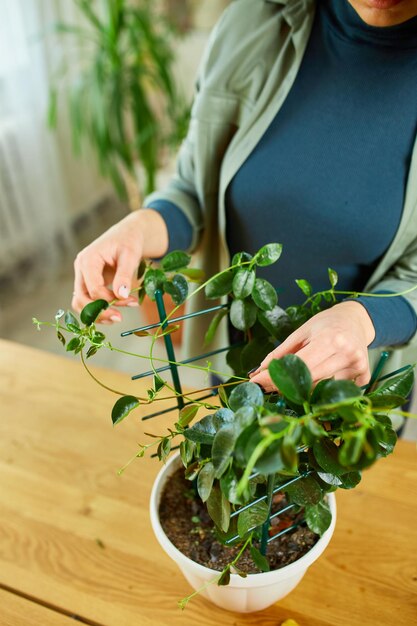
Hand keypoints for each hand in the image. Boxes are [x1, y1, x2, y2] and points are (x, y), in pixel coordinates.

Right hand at [72, 209, 168, 322]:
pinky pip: (88, 301)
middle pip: (81, 298)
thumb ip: (124, 275)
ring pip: (81, 302)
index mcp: (88, 259)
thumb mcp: (130, 255)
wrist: (128, 234)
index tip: (128, 301)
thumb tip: (121, 295)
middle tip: (119, 318)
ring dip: (98, 313)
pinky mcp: (88, 282)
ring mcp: (83, 276)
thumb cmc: (129, 241)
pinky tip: (115, 312)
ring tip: (118, 317)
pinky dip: (99, 309)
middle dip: (99, 312)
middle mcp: (81, 268)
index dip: (108, 300)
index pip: (92, 288)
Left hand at [249, 301, 375, 390]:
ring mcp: (357, 366)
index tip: (257, 382)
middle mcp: (346, 354)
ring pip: (321, 388)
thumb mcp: (302, 332)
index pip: (299, 365)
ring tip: (294, 378)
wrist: (356, 320)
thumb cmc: (326, 324)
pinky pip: (336, 390)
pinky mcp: (364, 375)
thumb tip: (259, 371)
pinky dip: (324, 387)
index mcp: (330, 339)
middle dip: (286, 385)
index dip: (277, 376)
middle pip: (310, 380)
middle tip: (268, 386)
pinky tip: (322, 376)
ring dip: (303, 387)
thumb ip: (281, 352)